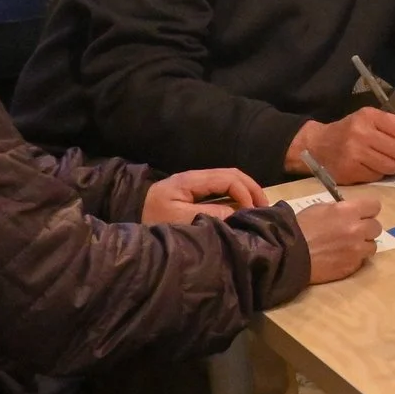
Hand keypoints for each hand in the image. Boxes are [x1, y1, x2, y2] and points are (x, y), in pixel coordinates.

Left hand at [143, 169, 266, 225]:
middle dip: (252, 189)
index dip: (244, 193)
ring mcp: (196, 183)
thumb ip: (209, 214)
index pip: (229, 178)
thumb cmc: (152, 219)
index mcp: (192, 180)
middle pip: (233, 174)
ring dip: (247, 191)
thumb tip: (236, 213)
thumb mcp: (180, 219)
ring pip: (230, 179)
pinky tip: (242, 209)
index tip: (250, 213)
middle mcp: (197, 177)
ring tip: (257, 208)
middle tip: (265, 208)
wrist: (129, 217)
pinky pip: (222, 188)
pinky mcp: (194, 192)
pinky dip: (237, 196)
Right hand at [289, 107, 394, 185]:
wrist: (316, 146)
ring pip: (392, 166)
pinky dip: (382, 174)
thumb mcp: (371, 121)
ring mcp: (355, 152)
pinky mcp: (350, 169)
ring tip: (393, 165)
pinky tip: (376, 168)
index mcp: (370, 116)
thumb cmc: (349, 132)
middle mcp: (362, 132)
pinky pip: (378, 175)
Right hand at [296, 194, 382, 283]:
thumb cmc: (300, 228)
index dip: (368, 210)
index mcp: (349, 211)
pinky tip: (340, 257)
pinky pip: (361, 260)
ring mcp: (356, 250)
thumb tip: (350, 212)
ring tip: (348, 246)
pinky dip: (354, 258)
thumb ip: (340, 209)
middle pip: (376, 227)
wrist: (288, 255)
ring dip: (363, 245)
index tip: (362, 214)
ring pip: (372, 246)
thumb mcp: (319, 209)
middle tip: (354, 232)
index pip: (375, 206)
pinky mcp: (352, 266)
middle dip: (366, 228)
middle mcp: (357, 229)